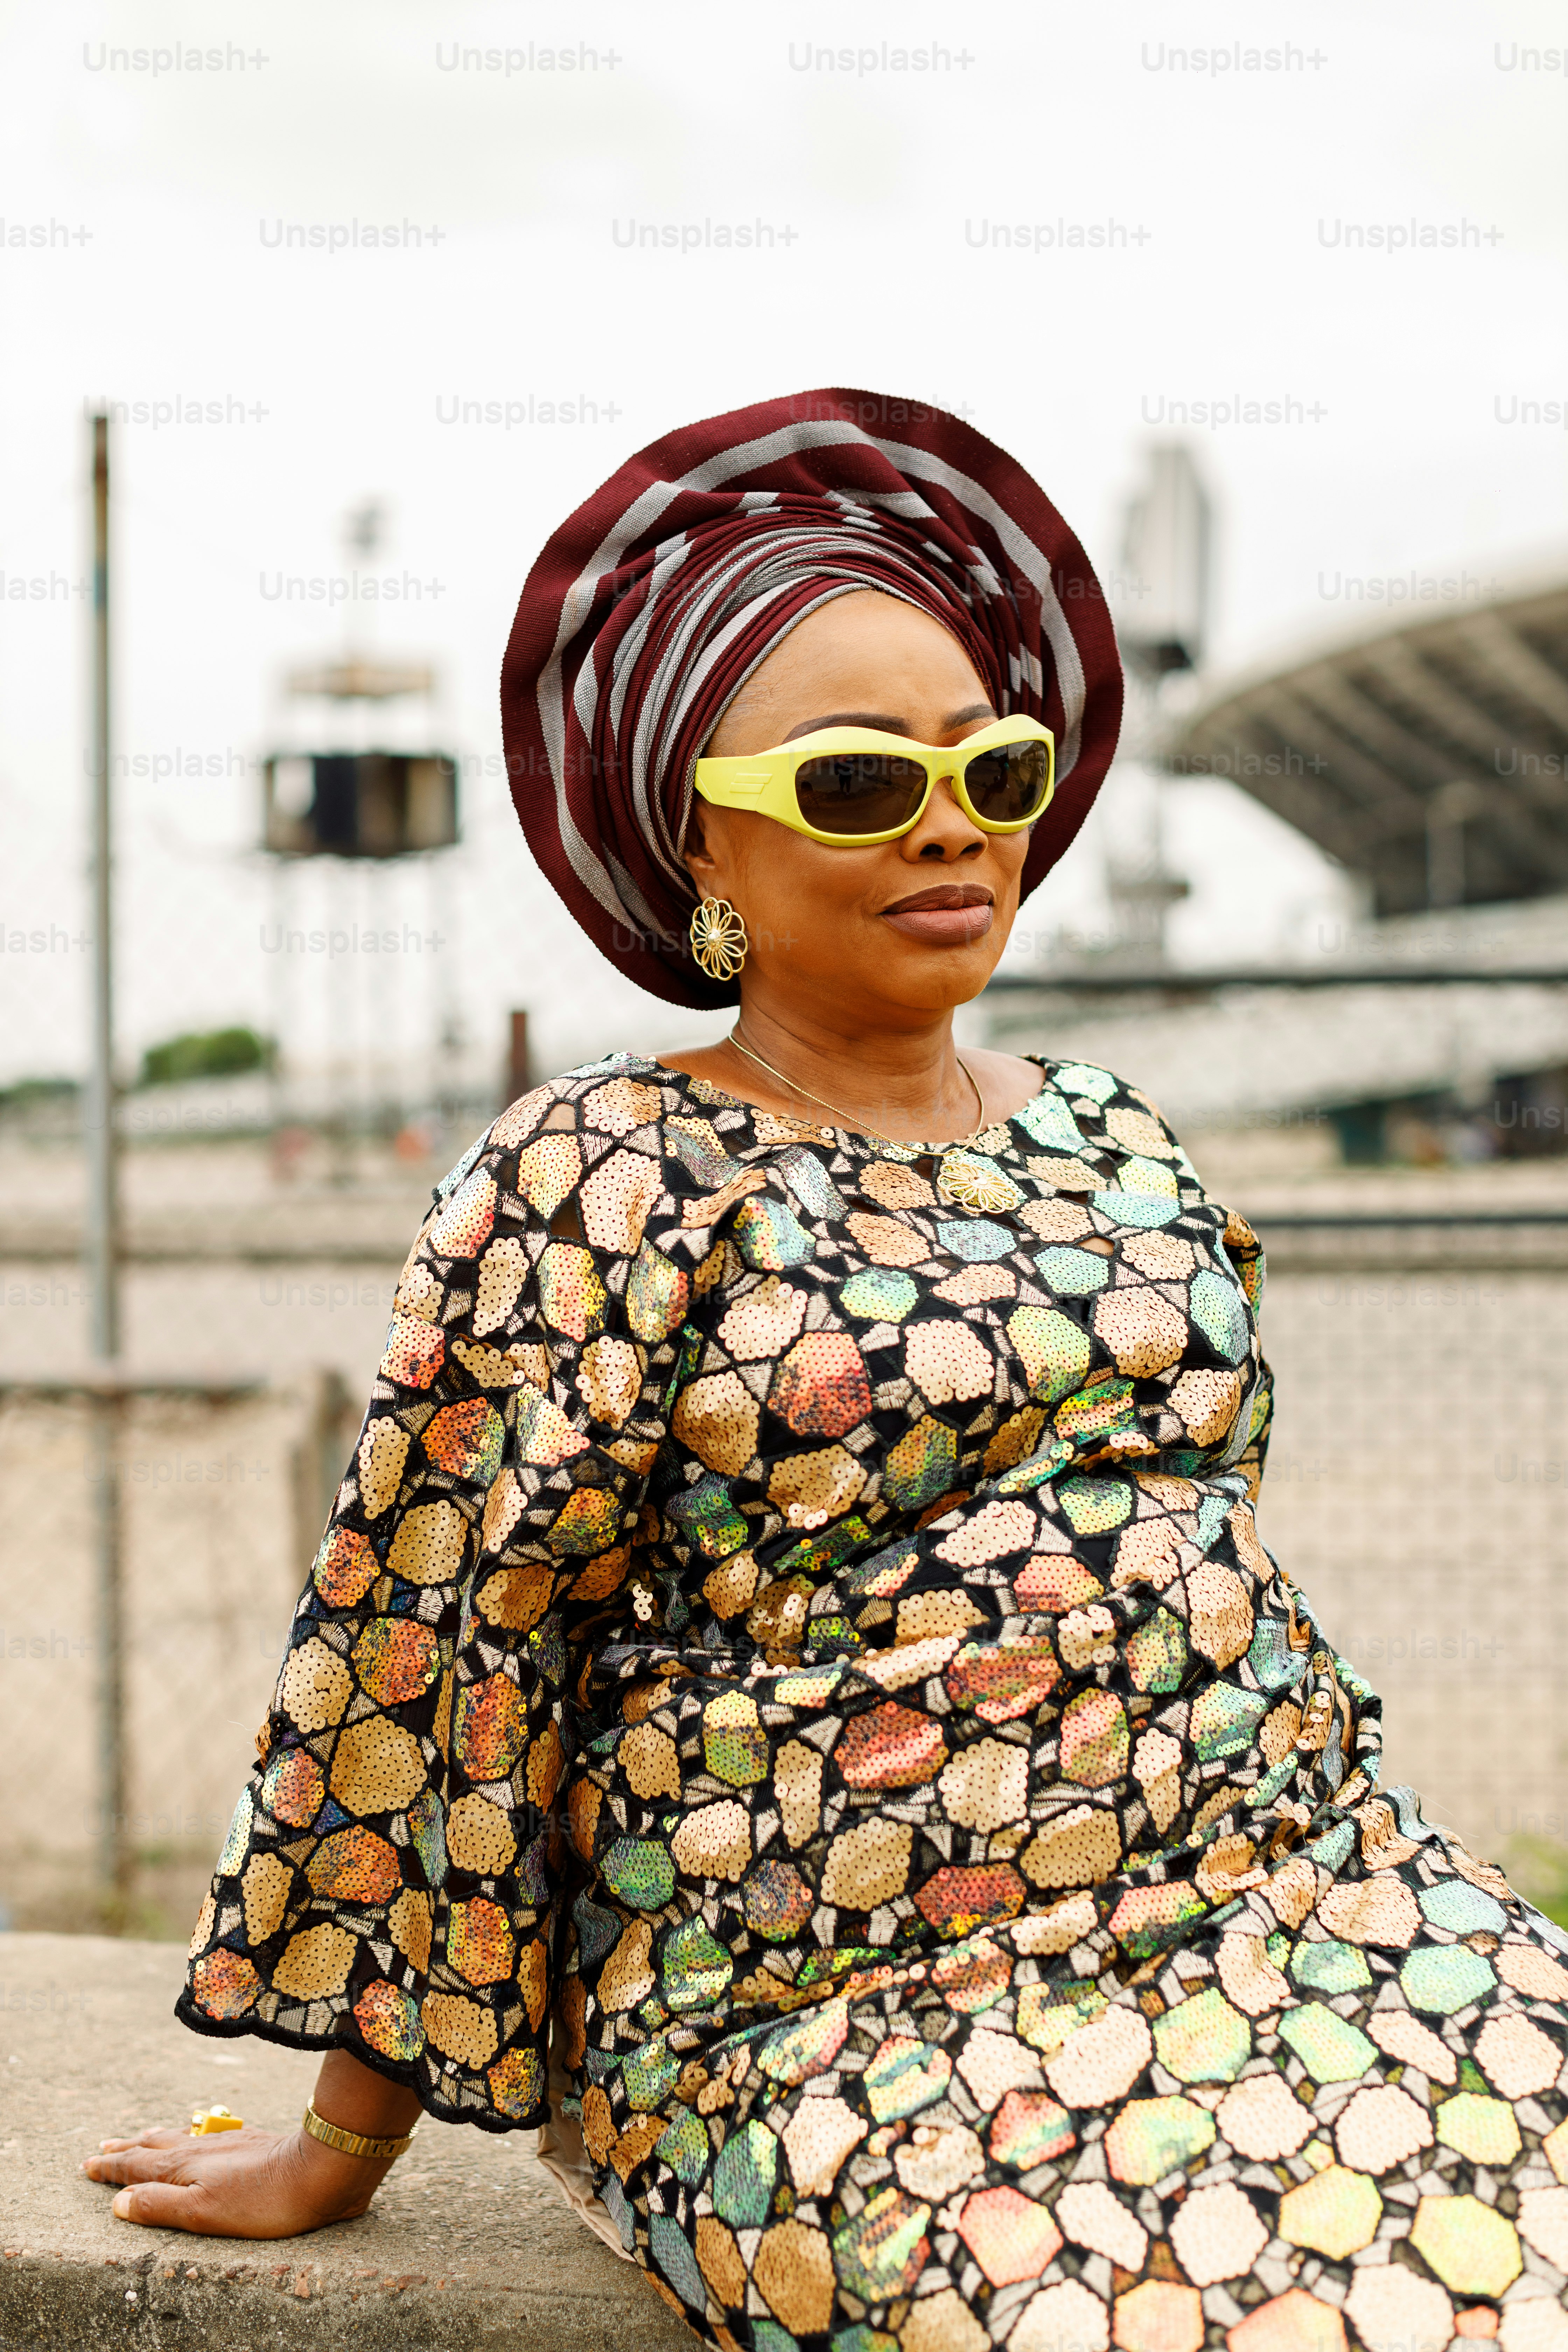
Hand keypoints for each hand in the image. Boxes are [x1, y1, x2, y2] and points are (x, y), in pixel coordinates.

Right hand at [82, 2119, 398, 2236]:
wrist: (319, 2167)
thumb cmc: (261, 2197)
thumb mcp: (203, 2212)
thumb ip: (159, 2205)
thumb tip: (118, 2202)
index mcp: (183, 2166)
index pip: (136, 2166)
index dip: (111, 2168)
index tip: (87, 2163)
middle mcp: (200, 2148)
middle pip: (153, 2147)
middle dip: (126, 2149)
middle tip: (103, 2146)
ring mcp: (226, 2143)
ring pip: (179, 2138)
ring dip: (153, 2139)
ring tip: (139, 2137)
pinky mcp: (249, 2142)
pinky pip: (203, 2137)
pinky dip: (186, 2137)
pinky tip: (197, 2138)